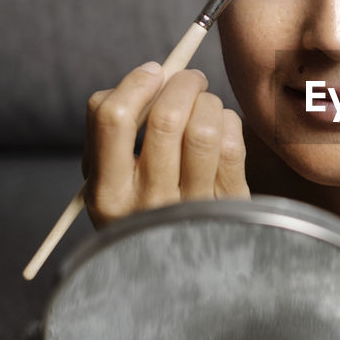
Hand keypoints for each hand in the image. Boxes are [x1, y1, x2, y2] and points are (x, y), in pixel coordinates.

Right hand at [82, 62, 249, 229]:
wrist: (179, 267)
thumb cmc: (142, 206)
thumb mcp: (111, 181)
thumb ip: (115, 132)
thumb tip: (151, 75)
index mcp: (107, 193)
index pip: (113, 119)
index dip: (136, 83)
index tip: (153, 71)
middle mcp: (148, 202)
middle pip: (166, 118)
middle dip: (182, 82)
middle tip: (189, 77)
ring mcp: (191, 205)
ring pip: (204, 128)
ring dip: (207, 101)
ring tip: (205, 102)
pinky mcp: (228, 204)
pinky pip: (232, 143)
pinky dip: (228, 122)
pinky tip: (220, 126)